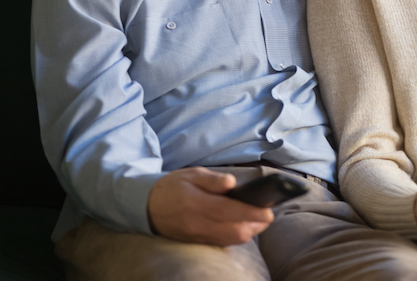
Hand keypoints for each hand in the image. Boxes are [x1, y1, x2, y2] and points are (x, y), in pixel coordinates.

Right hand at [147, 167, 272, 245]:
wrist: (148, 206)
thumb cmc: (173, 186)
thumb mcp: (192, 175)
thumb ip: (212, 180)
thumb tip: (232, 183)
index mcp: (197, 203)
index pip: (230, 212)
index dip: (252, 213)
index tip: (268, 211)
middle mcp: (198, 223)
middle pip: (234, 231)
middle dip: (256, 225)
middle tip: (267, 215)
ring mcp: (198, 235)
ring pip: (230, 240)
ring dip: (248, 232)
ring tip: (259, 220)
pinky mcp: (197, 241)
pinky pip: (222, 243)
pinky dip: (236, 236)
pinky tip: (243, 226)